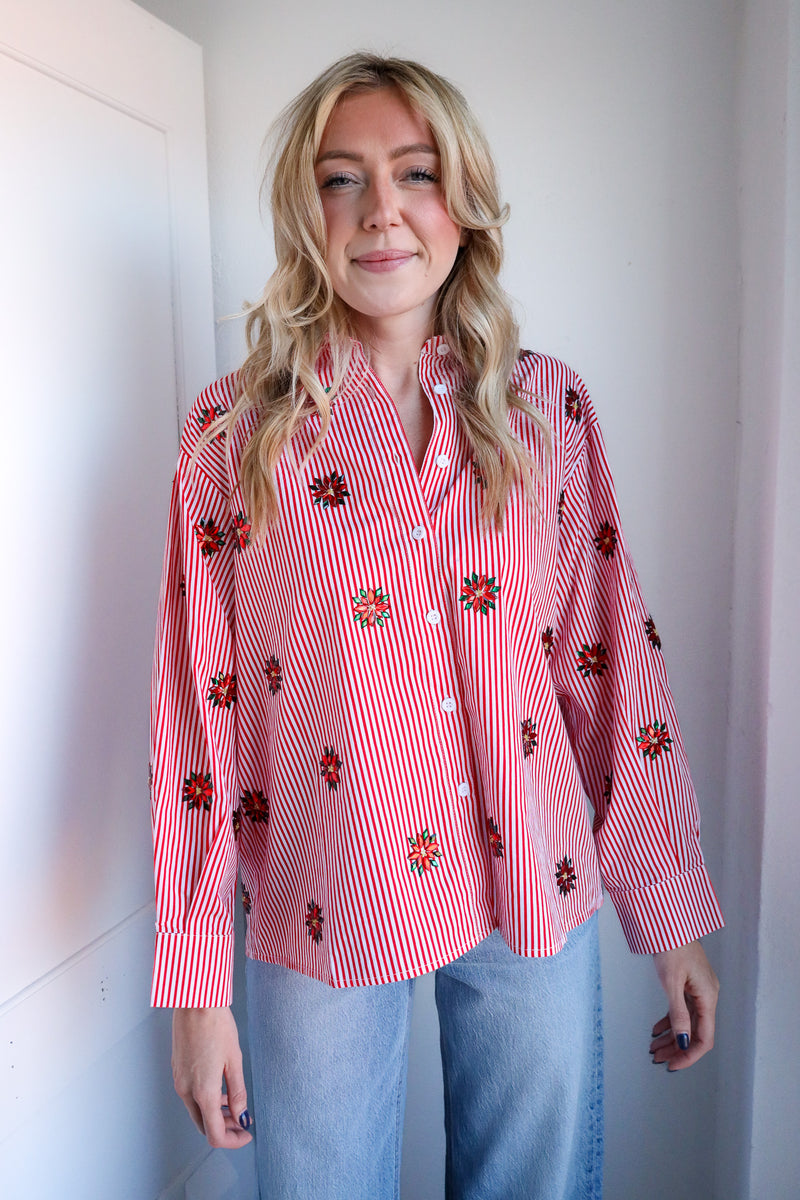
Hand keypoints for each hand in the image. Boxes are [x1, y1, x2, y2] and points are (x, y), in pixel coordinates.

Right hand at [172, 1006, 252, 1147]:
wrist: (195, 1002)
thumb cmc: (216, 1025)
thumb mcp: (234, 1060)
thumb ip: (237, 1092)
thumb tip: (242, 1115)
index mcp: (202, 1091)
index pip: (215, 1134)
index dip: (233, 1140)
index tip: (246, 1134)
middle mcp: (186, 1090)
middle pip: (204, 1126)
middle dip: (224, 1129)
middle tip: (242, 1122)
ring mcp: (179, 1080)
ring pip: (196, 1111)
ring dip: (214, 1115)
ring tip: (234, 1106)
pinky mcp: (177, 1070)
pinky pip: (190, 1096)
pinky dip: (205, 1101)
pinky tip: (220, 1089)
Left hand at [649, 940, 718, 1070]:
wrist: (668, 922)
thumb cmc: (671, 945)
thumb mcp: (672, 982)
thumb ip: (678, 1014)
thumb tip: (683, 1041)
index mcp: (708, 997)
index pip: (704, 1038)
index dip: (689, 1055)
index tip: (673, 1065)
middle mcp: (707, 995)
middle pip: (695, 1033)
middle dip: (677, 1049)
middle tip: (658, 1060)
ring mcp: (698, 990)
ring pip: (687, 1023)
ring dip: (671, 1037)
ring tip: (654, 1048)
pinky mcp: (688, 984)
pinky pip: (681, 1010)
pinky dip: (670, 1022)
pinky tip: (656, 1030)